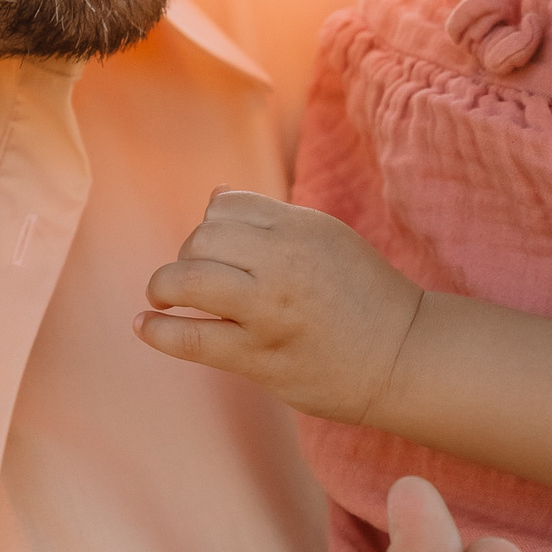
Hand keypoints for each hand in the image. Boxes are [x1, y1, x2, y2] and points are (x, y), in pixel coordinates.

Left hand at [138, 191, 424, 424]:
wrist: (405, 355)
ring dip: (163, 288)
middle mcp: (283, 261)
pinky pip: (192, 338)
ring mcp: (270, 310)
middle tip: (190, 281)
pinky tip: (145, 326)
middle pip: (200, 239)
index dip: (210, 226)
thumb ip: (270, 218)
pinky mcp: (261, 357)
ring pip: (187, 280)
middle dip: (185, 257)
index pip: (225, 205)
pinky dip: (158, 330)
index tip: (214, 251)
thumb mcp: (326, 238)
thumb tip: (213, 195)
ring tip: (163, 300)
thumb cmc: (364, 295)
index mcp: (300, 226)